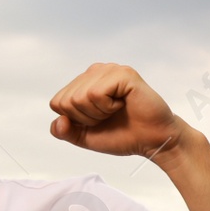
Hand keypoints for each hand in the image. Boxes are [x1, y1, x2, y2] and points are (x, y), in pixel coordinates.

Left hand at [49, 62, 184, 160]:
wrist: (152, 140)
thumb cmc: (122, 134)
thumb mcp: (84, 137)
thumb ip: (63, 131)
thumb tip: (58, 121)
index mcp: (83, 82)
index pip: (57, 103)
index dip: (75, 120)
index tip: (97, 120)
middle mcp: (94, 72)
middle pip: (66, 101)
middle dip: (86, 118)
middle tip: (109, 116)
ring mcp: (109, 70)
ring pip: (80, 97)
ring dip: (98, 113)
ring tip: (116, 110)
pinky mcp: (123, 73)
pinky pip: (96, 93)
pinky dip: (108, 107)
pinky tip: (123, 104)